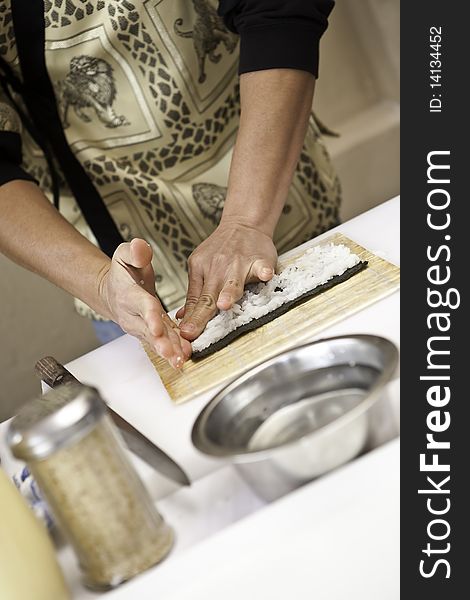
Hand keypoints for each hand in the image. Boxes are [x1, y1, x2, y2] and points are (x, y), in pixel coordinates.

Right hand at [98, 238, 190, 367]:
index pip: (142, 306)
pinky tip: (183, 357)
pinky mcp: (152, 332)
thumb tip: (142, 248)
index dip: (150, 317)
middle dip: (161, 343)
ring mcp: (142, 326)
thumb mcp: (124, 254)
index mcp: (129, 294)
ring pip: (156, 340)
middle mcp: (134, 315)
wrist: (113, 291)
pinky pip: (162, 342)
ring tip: (180, 361)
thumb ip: (134, 251)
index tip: (158, 329)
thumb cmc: (122, 272)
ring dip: (168, 352)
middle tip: (172, 354)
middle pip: (149, 330)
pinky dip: (172, 350)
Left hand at [177, 220, 276, 339]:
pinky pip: (262, 266)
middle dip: (201, 315)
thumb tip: (182, 317)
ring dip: (228, 293)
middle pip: (208, 296)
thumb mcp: (201, 267)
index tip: (185, 335)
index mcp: (201, 270)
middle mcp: (217, 267)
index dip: (191, 318)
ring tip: (224, 304)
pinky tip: (265, 276)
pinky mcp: (259, 259)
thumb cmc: (222, 250)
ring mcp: (238, 262)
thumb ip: (195, 293)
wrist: (243, 223)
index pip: (195, 299)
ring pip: (233, 281)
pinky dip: (264, 272)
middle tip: (192, 330)